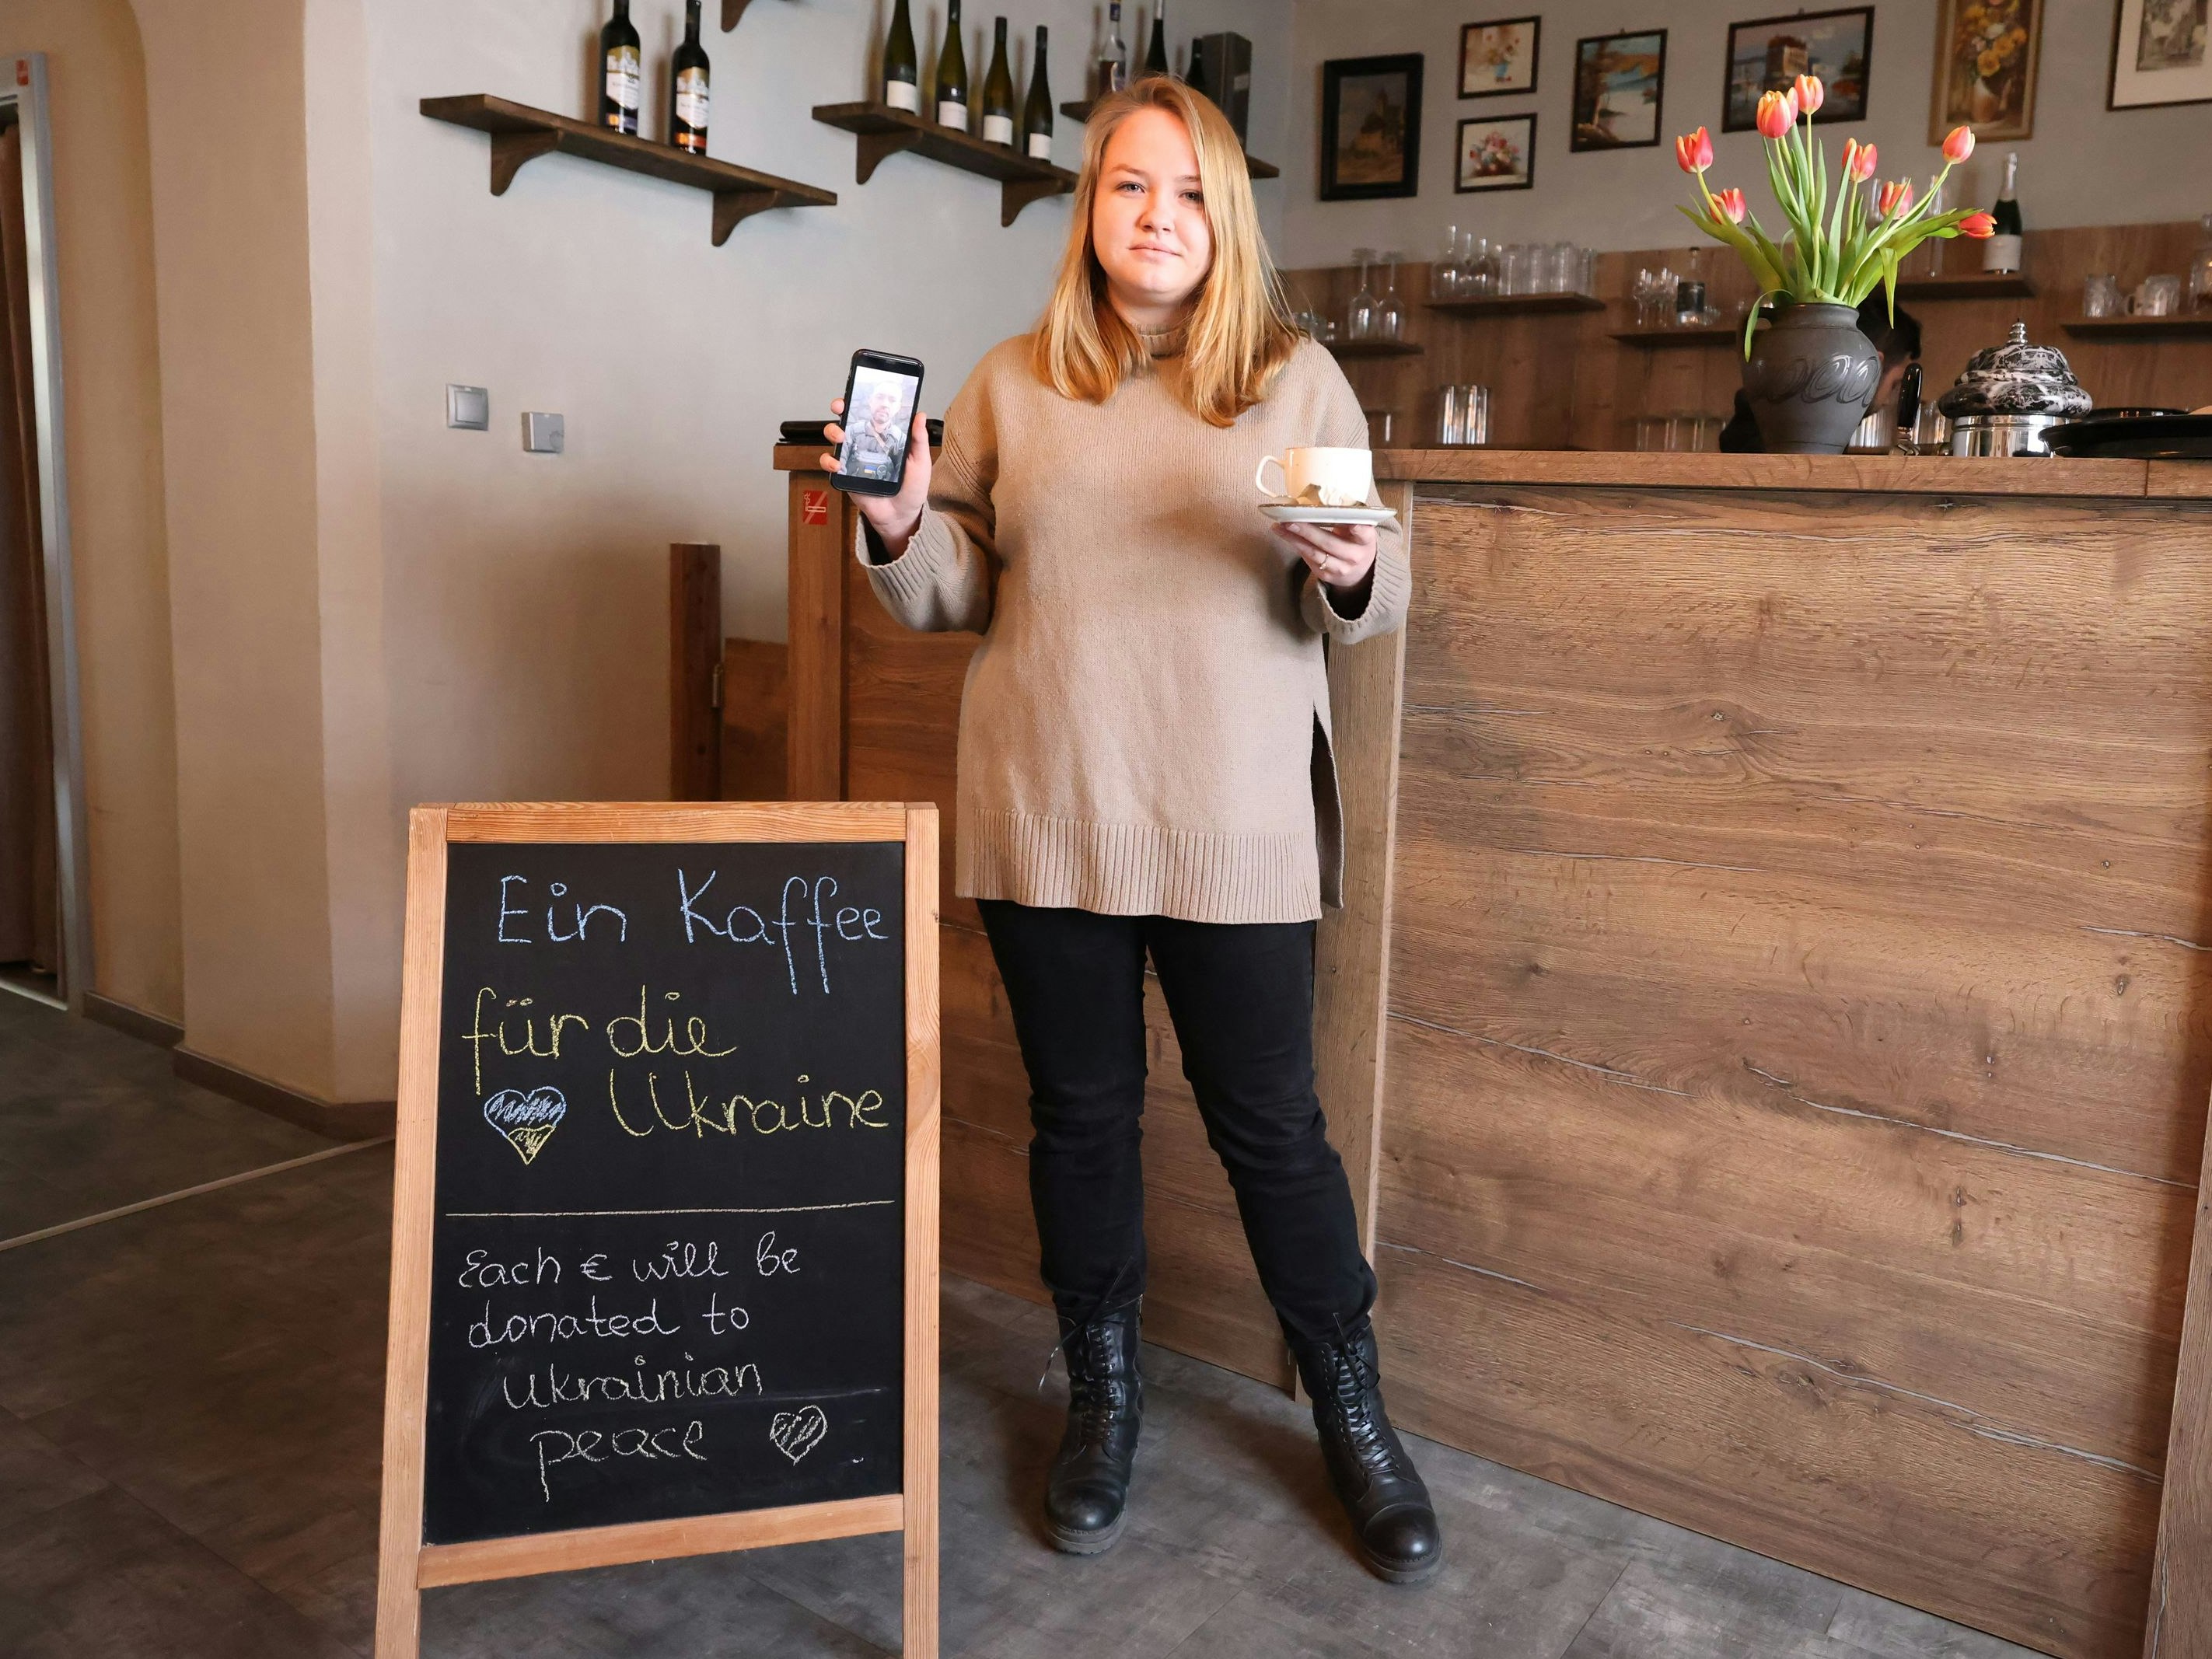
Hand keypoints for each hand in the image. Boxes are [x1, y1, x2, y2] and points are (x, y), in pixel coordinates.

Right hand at [821, 396, 932, 558]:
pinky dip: (829, 461)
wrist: (902, 514)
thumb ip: (918, 439)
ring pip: (835, 437)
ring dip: (833, 432)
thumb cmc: (912, 487)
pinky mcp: (845, 475)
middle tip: (841, 408)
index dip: (861, 400)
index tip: (856, 391)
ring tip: (841, 437)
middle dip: (840, 409)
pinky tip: (837, 464)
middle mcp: (866, 443)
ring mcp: (853, 458)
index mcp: (883, 436)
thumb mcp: (920, 461)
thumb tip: (920, 415)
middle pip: (848, 419)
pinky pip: (831, 464)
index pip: (870, 412)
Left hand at [1274, 519, 1377, 596]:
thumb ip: (1346, 518)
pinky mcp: (1325, 575)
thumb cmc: (1356, 543)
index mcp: (1366, 540)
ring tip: (1279, 526)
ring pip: (1314, 553)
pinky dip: (1296, 545)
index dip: (1357, 527)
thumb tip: (1319, 502)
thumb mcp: (1359, 530)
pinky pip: (1308, 559)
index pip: (1363, 533)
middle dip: (1307, 531)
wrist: (1360, 572)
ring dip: (1294, 539)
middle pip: (1329, 543)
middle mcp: (1354, 556)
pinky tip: (1285, 535)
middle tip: (1290, 520)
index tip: (1349, 520)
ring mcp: (1340, 568)